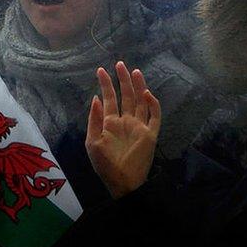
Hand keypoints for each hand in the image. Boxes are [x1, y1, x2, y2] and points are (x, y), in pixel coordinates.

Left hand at [85, 62, 160, 199]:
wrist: (122, 182)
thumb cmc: (104, 165)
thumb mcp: (92, 142)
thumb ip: (94, 119)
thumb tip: (96, 98)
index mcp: (110, 123)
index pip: (108, 99)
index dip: (105, 85)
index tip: (101, 70)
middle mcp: (125, 122)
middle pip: (126, 96)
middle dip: (123, 80)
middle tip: (120, 64)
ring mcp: (139, 127)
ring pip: (140, 102)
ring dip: (138, 87)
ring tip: (134, 71)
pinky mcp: (150, 134)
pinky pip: (154, 116)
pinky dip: (152, 104)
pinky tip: (146, 93)